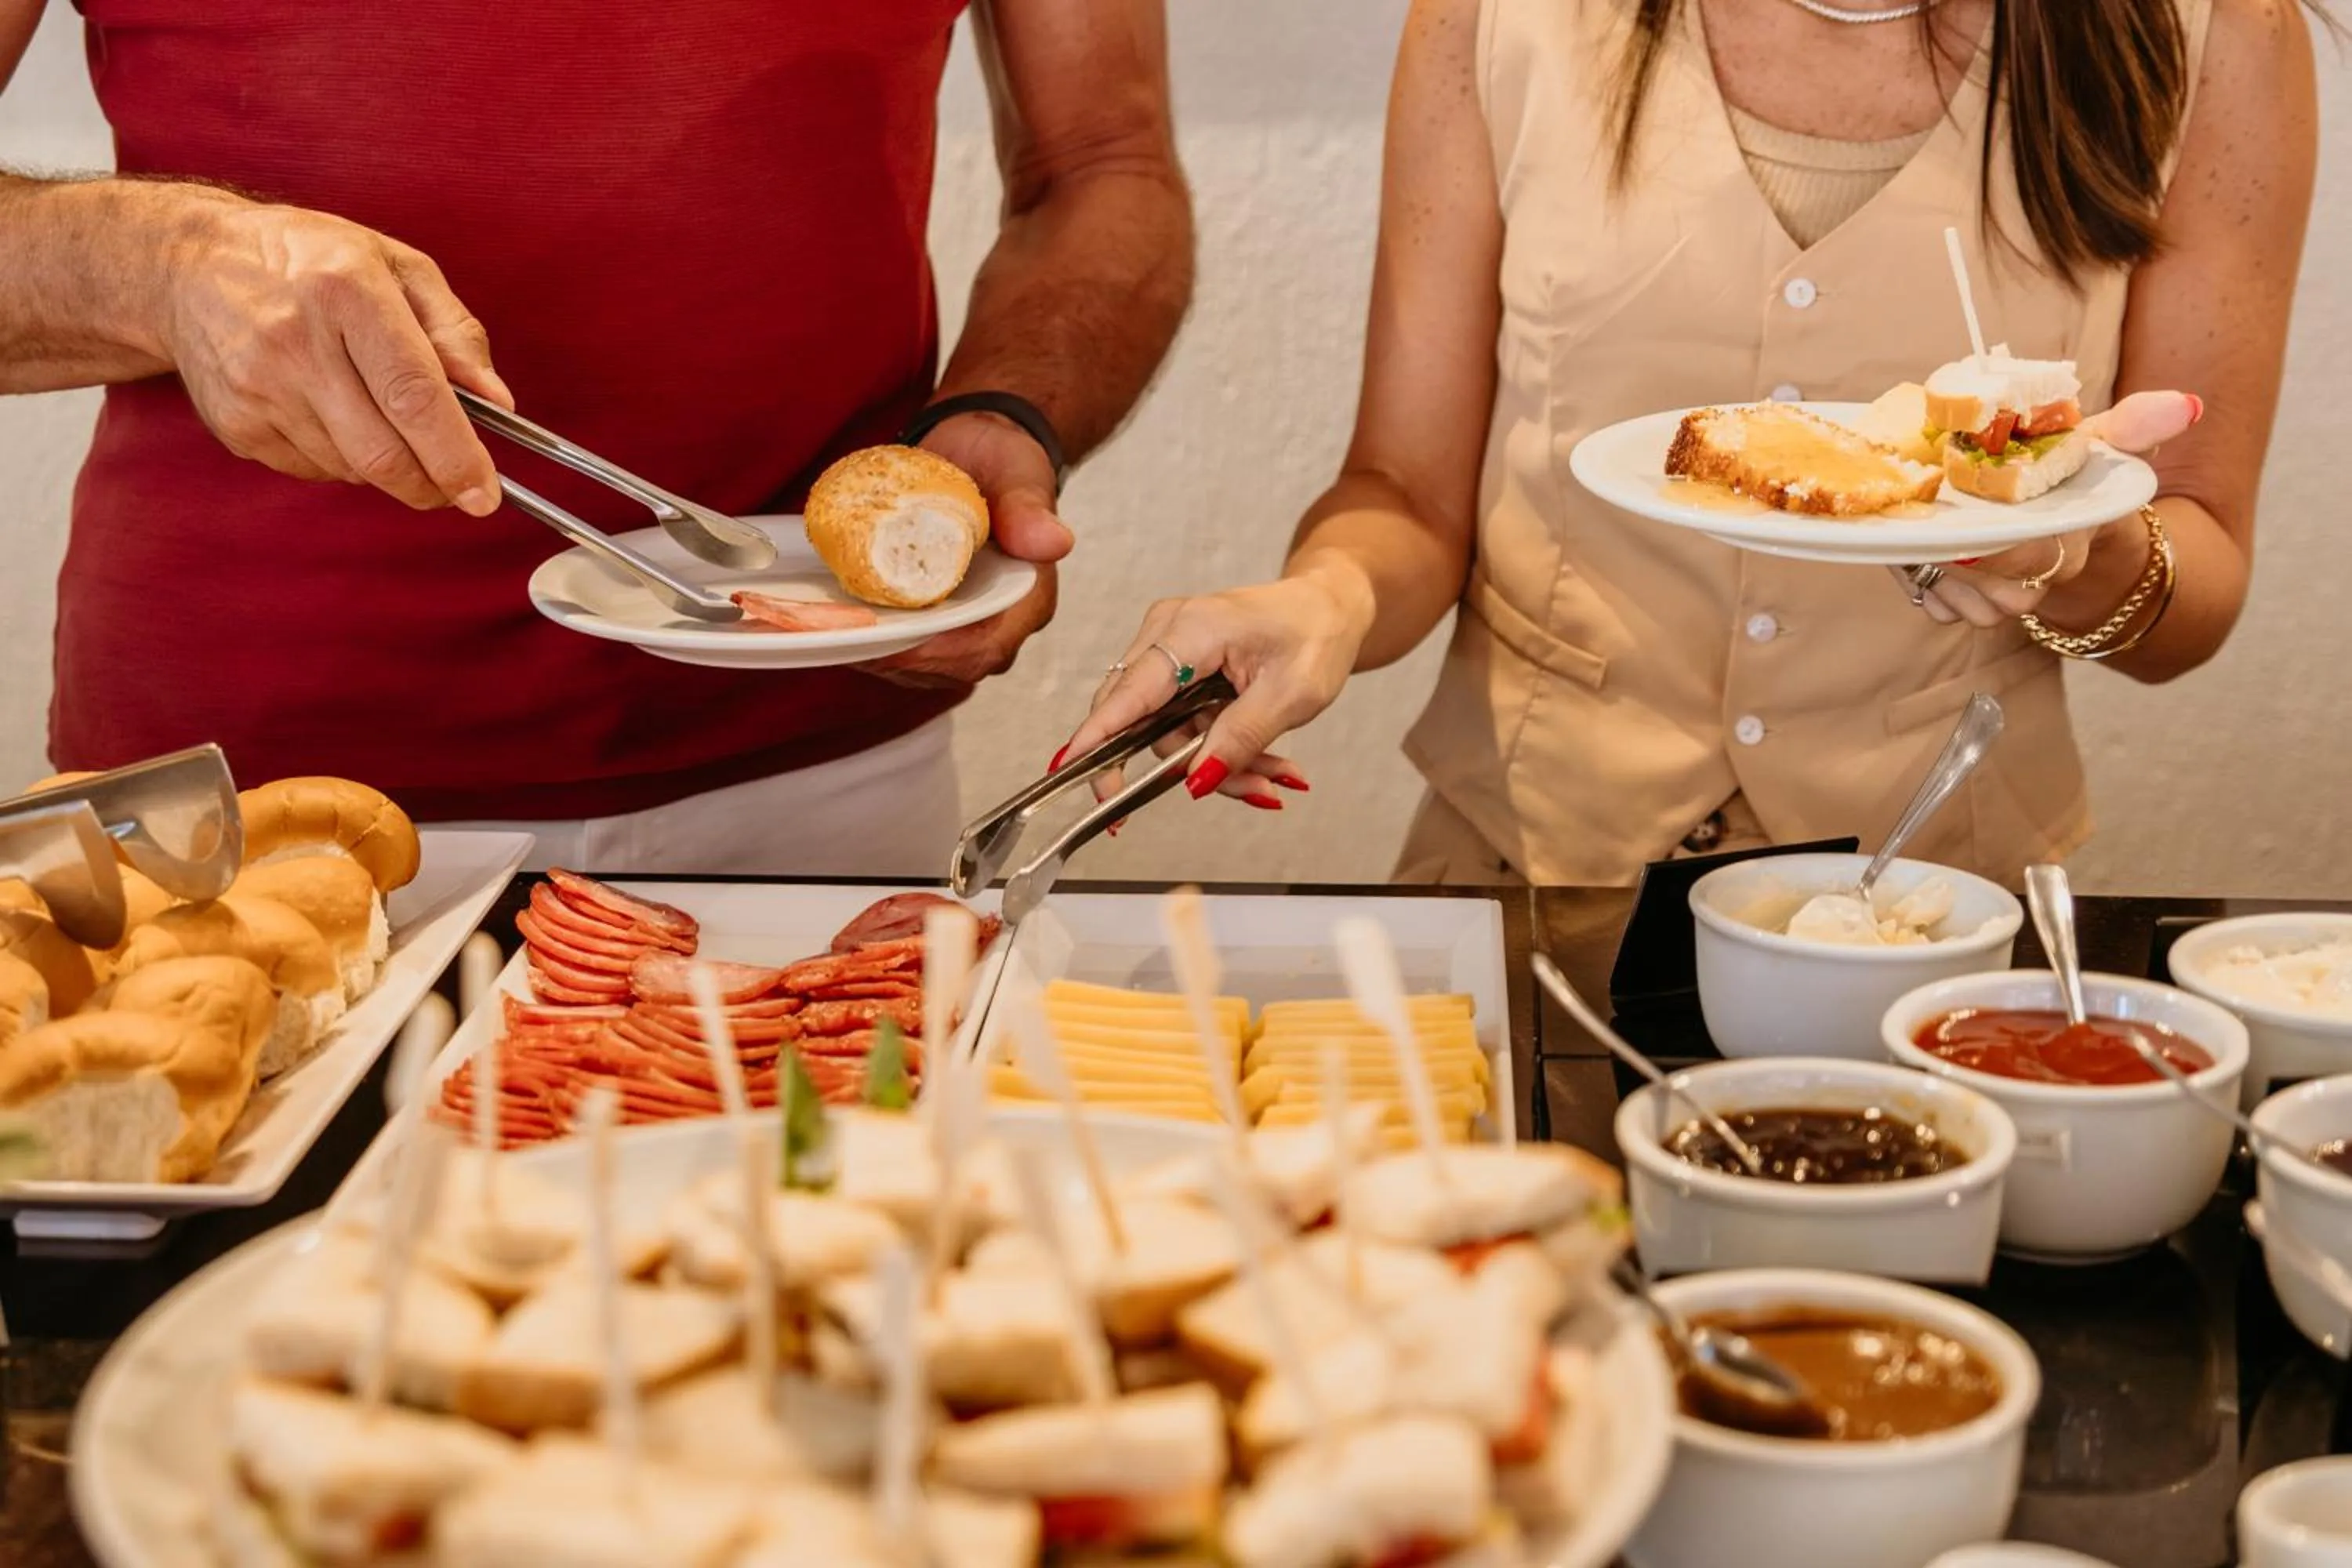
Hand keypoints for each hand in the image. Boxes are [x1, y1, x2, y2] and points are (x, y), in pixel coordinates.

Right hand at [162, 198, 510, 513]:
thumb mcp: (396, 267)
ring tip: (381, 417)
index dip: (456, 455)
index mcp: (347, 291)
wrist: (188, 266)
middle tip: (455, 486)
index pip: (413, 395)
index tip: (485, 494)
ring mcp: (257, 388)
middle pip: (382, 452)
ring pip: (352, 469)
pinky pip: (314, 470)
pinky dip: (342, 460)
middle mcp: (295, 341)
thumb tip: (497, 402)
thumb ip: (454, 333)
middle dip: (431, 485)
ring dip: (387, 466)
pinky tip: (333, 414)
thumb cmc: (310, 260)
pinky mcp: (235, 424)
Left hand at [860, 409, 1075, 687]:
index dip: (936, 654)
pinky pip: (903, 645)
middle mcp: (998, 623)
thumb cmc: (1003, 460)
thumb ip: (1029, 508)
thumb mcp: (1018, 473)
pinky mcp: (935, 619)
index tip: (889, 642)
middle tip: (843, 634)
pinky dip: (869, 636)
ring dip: (874, 652)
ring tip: (830, 630)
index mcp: (1027, 599)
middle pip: (946, 666)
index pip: (985, 648)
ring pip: (919, 664)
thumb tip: (1056, 542)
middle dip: (893, 657)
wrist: (978, 451)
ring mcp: (964, 625)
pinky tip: (834, 621)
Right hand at [1050, 568, 1372, 807]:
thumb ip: (1241, 738)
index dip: (1099, 738)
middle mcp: (1167, 632)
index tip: (1071, 771)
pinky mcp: (1177, 664)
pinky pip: (1179, 722)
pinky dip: (1218, 746)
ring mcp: (1168, 647)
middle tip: (1253, 790)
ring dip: (1218, 761)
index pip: (1130, 692)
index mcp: (1193, 629)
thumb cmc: (1316, 635)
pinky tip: (1262, 759)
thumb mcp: (1293, 695)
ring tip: (1273, 774)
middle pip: (1144, 722)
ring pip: (1166, 731)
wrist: (1327, 606)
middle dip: (1192, 767)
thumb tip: (1197, 780)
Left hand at [1901, 391, 2200, 626]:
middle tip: (1935, 525)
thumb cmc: (2071, 477)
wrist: (2050, 521)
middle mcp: (2042, 579)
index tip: (1976, 527)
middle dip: (1966, 560)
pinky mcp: (1963, 606)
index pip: (2045, 556)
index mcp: (2074, 539)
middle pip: (2003, 591)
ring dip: (1939, 570)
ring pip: (1967, 606)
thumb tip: (2184, 404)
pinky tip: (1917, 550)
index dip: (2009, 550)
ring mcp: (2002, 599)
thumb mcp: (2099, 444)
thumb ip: (2135, 425)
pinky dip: (1920, 580)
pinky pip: (1937, 607)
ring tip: (1925, 530)